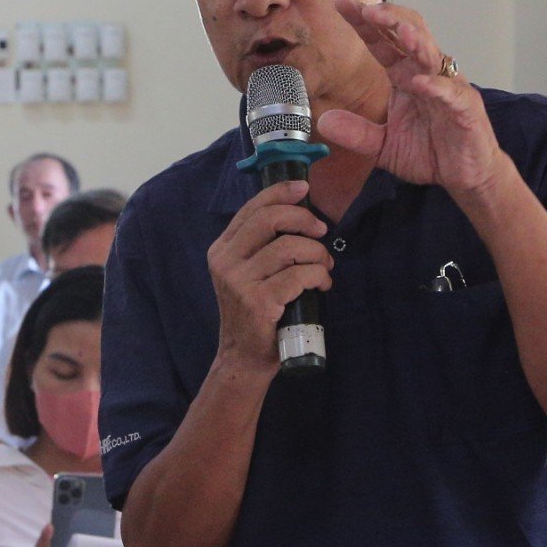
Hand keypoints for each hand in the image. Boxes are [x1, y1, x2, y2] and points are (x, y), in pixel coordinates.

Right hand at [207, 180, 334, 371]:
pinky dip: (319, 275)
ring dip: (316, 254)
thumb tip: (303, 216)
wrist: (244, 357)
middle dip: (304, 220)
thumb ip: (263, 246)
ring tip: (324, 267)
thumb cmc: (255, 312)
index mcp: (222, 249)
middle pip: (270, 219)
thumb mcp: (249, 273)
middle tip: (322, 233)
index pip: (252, 208)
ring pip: (289, 248)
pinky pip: (299, 275)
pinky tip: (323, 284)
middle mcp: (225, 261)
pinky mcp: (258, 302)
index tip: (305, 189)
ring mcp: (239, 282)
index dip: (281, 192)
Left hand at [315, 0, 502, 198]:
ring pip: (432, 55)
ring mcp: (448, 88)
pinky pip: (450, 93)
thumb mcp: (384, 146)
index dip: (364, 22)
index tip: (342, 4)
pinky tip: (419, 83)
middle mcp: (426, 74)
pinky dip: (436, 86)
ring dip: (415, 40)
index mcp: (405, 76)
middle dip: (390, 18)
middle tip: (367, 10)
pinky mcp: (466, 109)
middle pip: (410, 33)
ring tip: (398, 30)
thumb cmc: (431, 152)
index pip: (383, 41)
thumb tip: (324, 121)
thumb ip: (357, 133)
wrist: (466, 178)